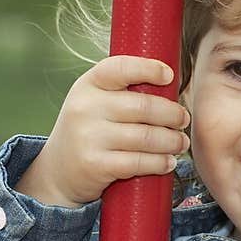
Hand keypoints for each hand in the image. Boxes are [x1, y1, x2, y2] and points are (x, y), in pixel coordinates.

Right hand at [17, 56, 190, 207]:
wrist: (56, 172)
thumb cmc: (88, 131)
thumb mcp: (93, 102)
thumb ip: (121, 91)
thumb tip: (170, 85)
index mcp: (87, 85)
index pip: (120, 68)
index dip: (148, 68)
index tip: (169, 76)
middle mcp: (85, 108)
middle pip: (143, 107)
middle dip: (172, 114)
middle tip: (183, 120)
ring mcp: (88, 137)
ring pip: (146, 137)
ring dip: (172, 141)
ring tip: (181, 143)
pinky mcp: (95, 165)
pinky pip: (138, 162)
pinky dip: (160, 163)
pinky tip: (169, 162)